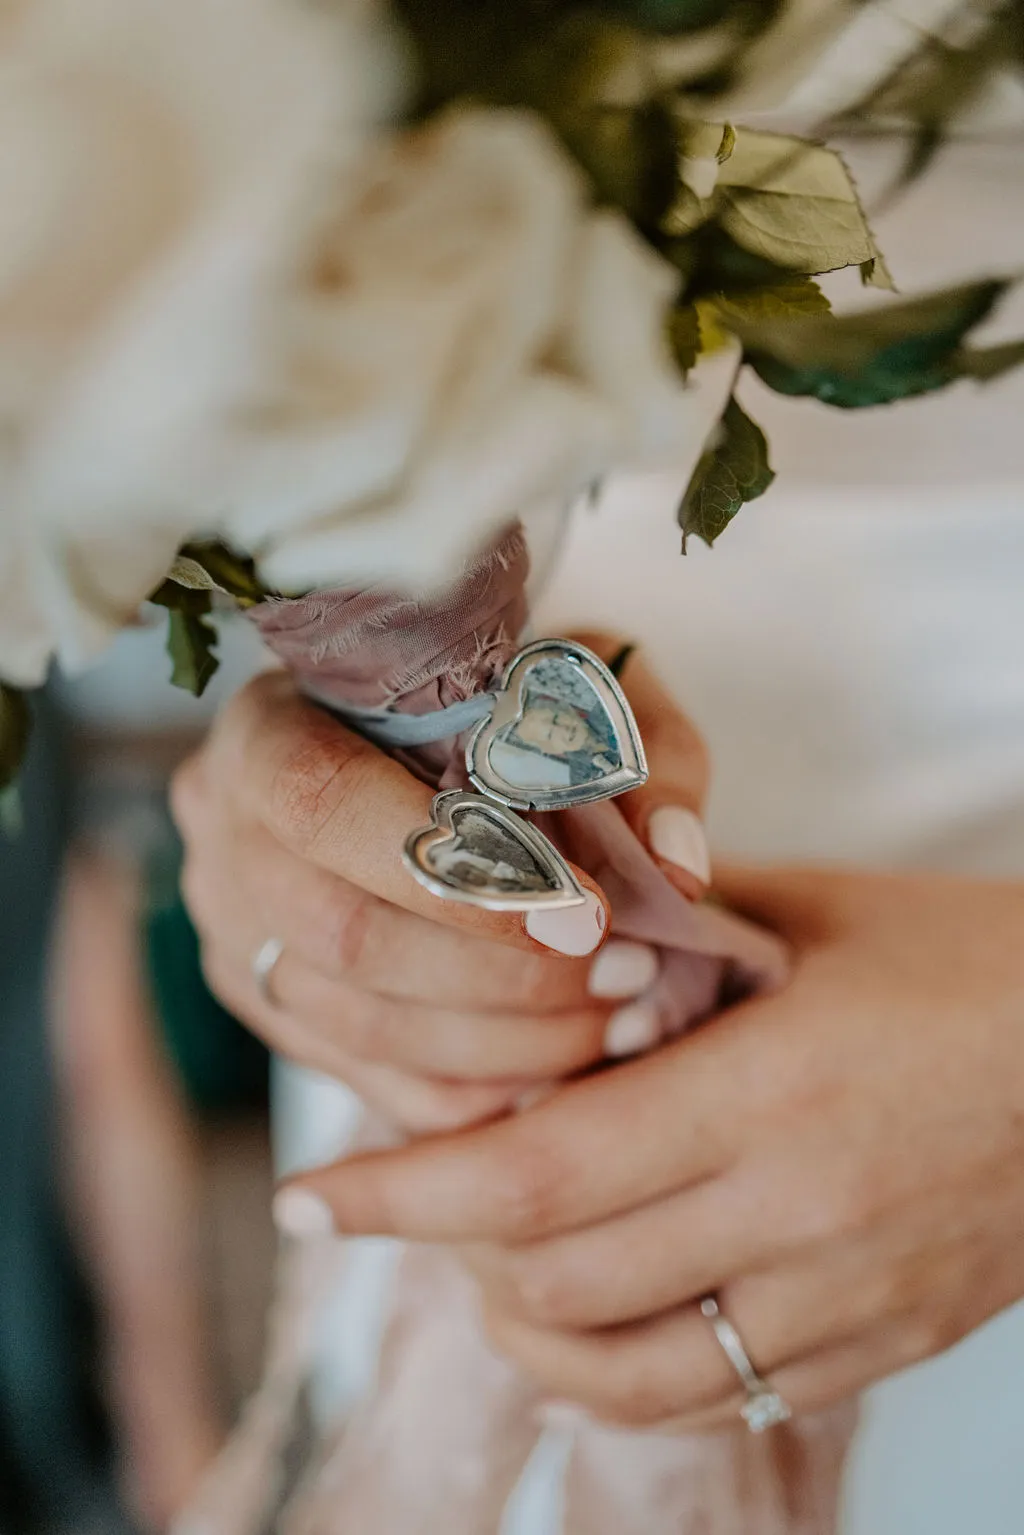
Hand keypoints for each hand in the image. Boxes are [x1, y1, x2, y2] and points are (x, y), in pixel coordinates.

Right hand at [171, 637, 708, 1133]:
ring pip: (360, 1027)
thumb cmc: (508, 707)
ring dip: (507, 1041)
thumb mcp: (580, 691)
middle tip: (626, 972)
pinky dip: (479, 1092)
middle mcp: (223, 836)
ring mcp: (233, 935)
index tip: (587, 912)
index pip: (323, 803)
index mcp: (266, 729)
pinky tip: (563, 1063)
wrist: (435, 750)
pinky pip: (370, 1084)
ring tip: (618, 1015)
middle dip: (501, 975)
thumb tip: (676, 869)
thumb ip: (642, 760)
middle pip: (343, 936)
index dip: (455, 874)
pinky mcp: (270, 1012)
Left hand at [278, 865, 1023, 1425]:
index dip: (402, 1191)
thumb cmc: (970, 960)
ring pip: (621, 1369)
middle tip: (404, 1191)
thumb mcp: (820, 915)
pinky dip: (618, 1369)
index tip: (312, 1194)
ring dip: (521, 1322)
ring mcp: (843, 1299)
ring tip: (485, 1260)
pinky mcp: (878, 1344)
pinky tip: (592, 1313)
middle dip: (444, 1244)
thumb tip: (560, 942)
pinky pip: (713, 1397)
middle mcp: (799, 1213)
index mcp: (771, 1088)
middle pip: (556, 1277)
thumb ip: (679, 928)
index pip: (537, 1172)